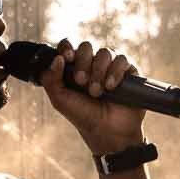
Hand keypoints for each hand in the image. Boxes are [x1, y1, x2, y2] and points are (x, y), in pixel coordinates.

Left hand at [40, 40, 146, 156]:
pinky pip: (122, 60)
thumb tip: (57, 58)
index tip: (67, 58)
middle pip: (86, 47)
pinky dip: (115, 71)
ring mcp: (110, 66)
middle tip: (81, 82)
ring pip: (105, 52)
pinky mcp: (128, 71)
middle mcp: (92, 64)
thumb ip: (51, 79)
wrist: (107, 132)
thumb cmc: (83, 116)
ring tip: (97, 92)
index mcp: (74, 68)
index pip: (68, 46)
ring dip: (98, 71)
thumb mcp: (60, 100)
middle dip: (82, 63)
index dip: (67, 47)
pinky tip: (111, 87)